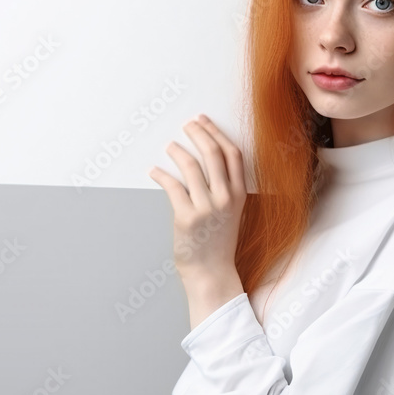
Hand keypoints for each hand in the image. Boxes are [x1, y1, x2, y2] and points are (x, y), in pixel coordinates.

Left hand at [147, 113, 246, 284]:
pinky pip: (172, 186)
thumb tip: (208, 160)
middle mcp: (225, 198)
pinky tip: (154, 171)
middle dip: (198, 133)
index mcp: (238, 194)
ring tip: (170, 146)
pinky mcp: (187, 217)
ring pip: (191, 166)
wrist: (211, 272)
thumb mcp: (232, 212)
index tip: (204, 122)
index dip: (217, 133)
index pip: (233, 154)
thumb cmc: (218, 242)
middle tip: (187, 125)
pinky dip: (161, 175)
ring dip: (178, 151)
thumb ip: (226, 188)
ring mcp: (206, 208)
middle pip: (212, 154)